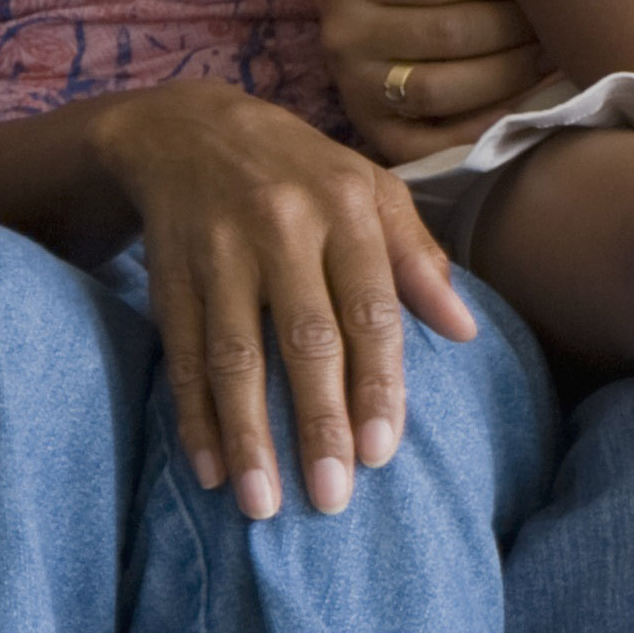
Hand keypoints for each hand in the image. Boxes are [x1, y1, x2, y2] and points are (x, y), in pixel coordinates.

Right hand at [88, 80, 482, 521]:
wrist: (186, 128)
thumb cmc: (305, 172)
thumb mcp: (373, 190)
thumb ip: (418, 259)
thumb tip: (465, 330)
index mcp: (346, 211)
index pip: (370, 311)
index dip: (377, 384)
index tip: (383, 453)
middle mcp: (282, 230)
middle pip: (306, 341)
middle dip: (318, 424)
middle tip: (333, 497)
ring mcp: (220, 255)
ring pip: (235, 357)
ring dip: (248, 435)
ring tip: (263, 504)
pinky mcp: (169, 277)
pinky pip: (183, 356)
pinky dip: (192, 416)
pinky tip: (208, 468)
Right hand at [322, 0, 537, 161]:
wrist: (384, 15)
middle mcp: (340, 33)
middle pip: (450, 33)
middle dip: (518, 26)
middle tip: (559, 19)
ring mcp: (353, 89)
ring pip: (443, 89)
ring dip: (511, 74)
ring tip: (549, 55)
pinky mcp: (377, 134)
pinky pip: (432, 143)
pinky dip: (482, 128)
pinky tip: (523, 106)